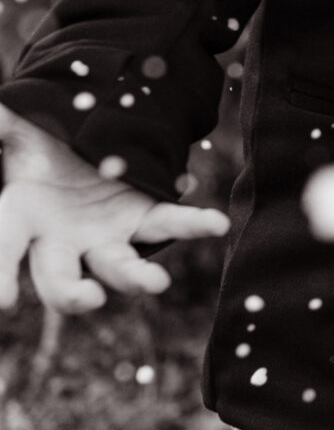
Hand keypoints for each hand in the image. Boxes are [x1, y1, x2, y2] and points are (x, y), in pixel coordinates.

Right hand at [0, 105, 228, 314]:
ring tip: (156, 283)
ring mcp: (103, 235)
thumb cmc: (35, 136)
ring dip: (136, 278)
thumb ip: (0, 128)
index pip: (5, 248)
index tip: (4, 302)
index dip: (1, 273)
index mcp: (21, 217)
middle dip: (71, 294)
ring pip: (118, 267)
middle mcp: (60, 239)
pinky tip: (216, 224)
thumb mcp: (13, 126)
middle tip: (87, 299)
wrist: (79, 130)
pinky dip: (193, 224)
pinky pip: (167, 224)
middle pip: (61, 278)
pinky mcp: (142, 218)